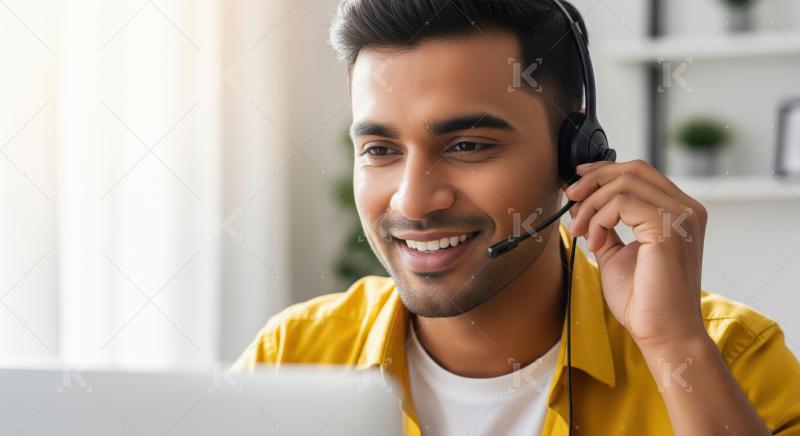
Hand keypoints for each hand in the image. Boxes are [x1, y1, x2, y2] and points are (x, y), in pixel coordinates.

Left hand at [565, 159, 708, 348]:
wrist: (663, 334)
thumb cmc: (644, 301)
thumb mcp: (618, 254)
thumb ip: (607, 226)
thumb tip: (583, 202)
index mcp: (679, 211)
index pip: (640, 172)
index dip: (603, 170)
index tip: (576, 182)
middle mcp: (686, 209)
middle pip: (633, 170)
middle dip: (593, 180)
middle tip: (570, 200)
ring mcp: (682, 216)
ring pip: (624, 184)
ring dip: (591, 205)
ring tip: (581, 233)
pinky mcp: (669, 228)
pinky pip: (622, 203)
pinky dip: (599, 220)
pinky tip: (596, 244)